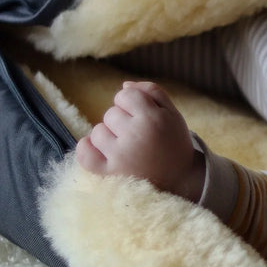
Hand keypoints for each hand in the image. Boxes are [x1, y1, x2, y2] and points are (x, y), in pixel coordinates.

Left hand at [75, 81, 204, 200]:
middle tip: (137, 136)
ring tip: (125, 148)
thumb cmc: (174, 144)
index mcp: (152, 118)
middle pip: (110, 113)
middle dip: (121, 121)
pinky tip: (100, 150)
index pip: (125, 95)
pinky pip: (85, 154)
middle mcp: (135, 134)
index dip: (131, 103)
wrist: (182, 181)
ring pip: (97, 132)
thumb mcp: (173, 114)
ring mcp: (121, 155)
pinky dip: (87, 149)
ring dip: (107, 137)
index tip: (140, 116)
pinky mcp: (110, 173)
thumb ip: (152, 93)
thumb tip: (124, 85)